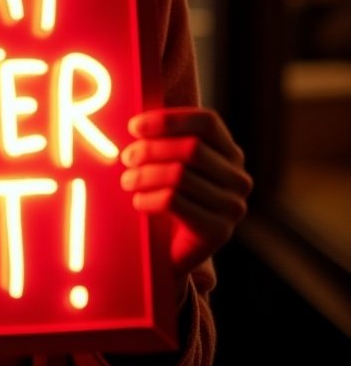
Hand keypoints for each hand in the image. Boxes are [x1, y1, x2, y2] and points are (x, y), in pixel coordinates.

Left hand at [120, 108, 251, 298]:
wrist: (172, 250)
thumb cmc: (166, 193)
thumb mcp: (167, 160)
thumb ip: (161, 137)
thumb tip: (135, 116)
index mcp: (229, 152)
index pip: (207, 122)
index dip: (168, 119)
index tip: (134, 127)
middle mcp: (238, 178)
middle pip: (191, 149)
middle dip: (150, 149)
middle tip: (126, 157)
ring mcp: (232, 206)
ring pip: (180, 176)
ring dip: (144, 175)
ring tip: (127, 180)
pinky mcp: (218, 231)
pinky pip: (173, 202)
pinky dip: (147, 199)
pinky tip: (138, 201)